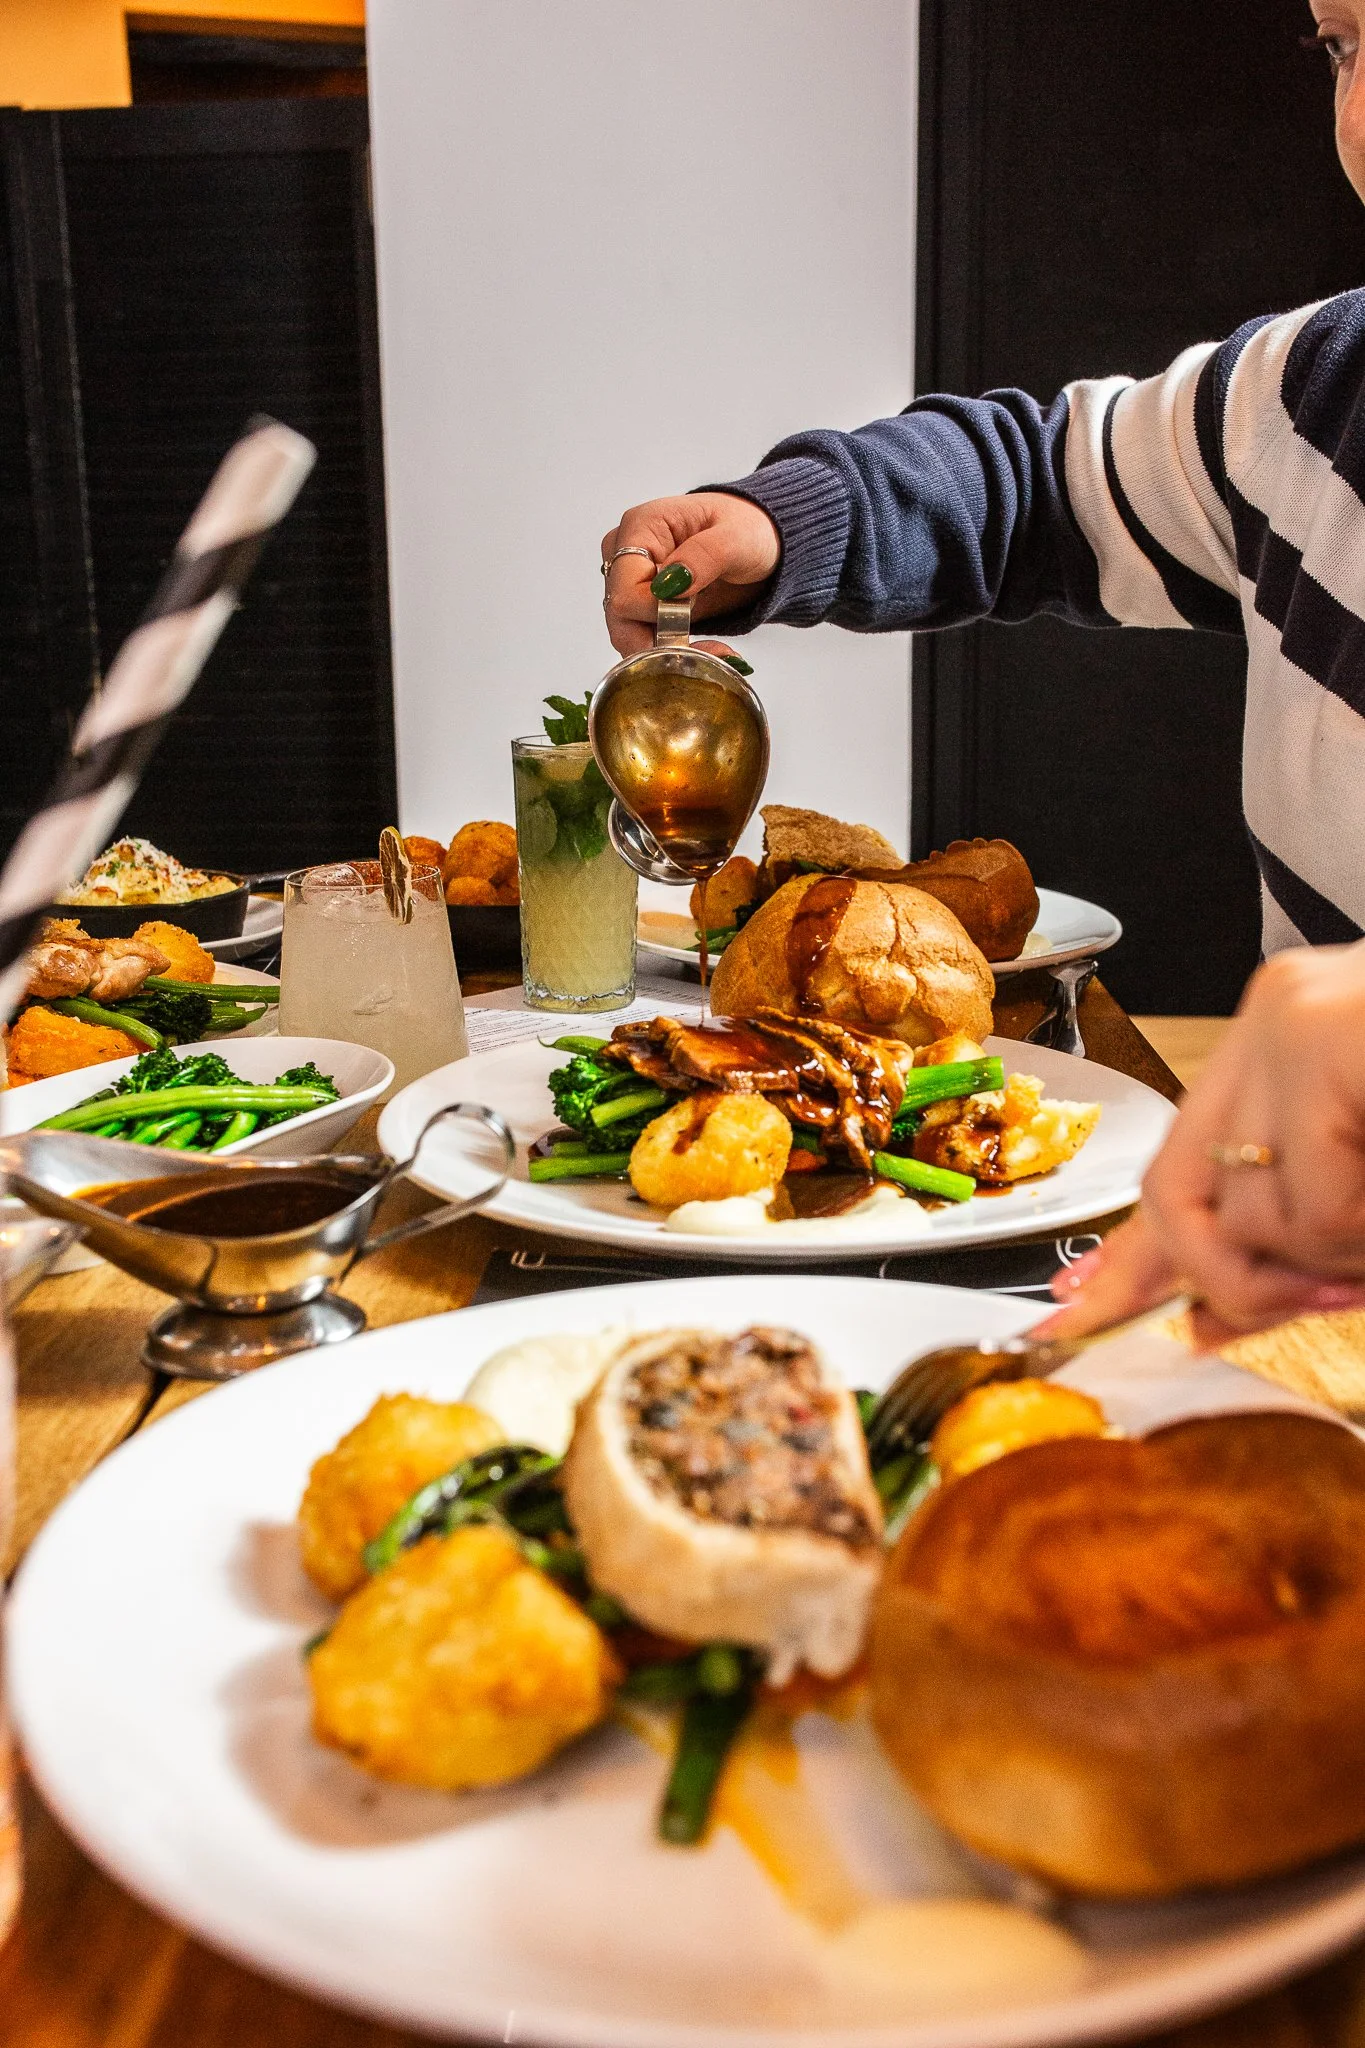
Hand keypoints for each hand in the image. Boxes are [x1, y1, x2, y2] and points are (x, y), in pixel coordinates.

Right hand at [600, 493, 779, 654]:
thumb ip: (704, 556)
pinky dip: (676, 653)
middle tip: (709, 649)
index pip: (625, 591)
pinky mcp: (643, 608)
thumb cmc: (749, 528)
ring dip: (671, 653)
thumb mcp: (739, 537)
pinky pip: (646, 642)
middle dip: (661, 643)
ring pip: (630, 636)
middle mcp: (625, 555)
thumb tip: (667, 585)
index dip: (654, 614)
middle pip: (620, 619)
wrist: (760, 543)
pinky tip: (708, 650)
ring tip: (716, 650)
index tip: (693, 615)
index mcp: (640, 527)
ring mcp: (631, 583)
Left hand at [1034, 944, 1364, 1340]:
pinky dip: (1358, 1232)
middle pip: (1177, 1190)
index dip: (1129, 1253)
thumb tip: (1203, 1316)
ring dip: (1333, 1260)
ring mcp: (1300, 1021)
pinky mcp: (1331, 1038)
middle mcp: (1275, 1018)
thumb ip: (1300, 1240)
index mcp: (1285, 1046)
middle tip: (1316, 1303)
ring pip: (1254, 1212)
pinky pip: (1314, 1197)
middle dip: (1234, 1280)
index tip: (1078, 1314)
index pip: (1176, 1160)